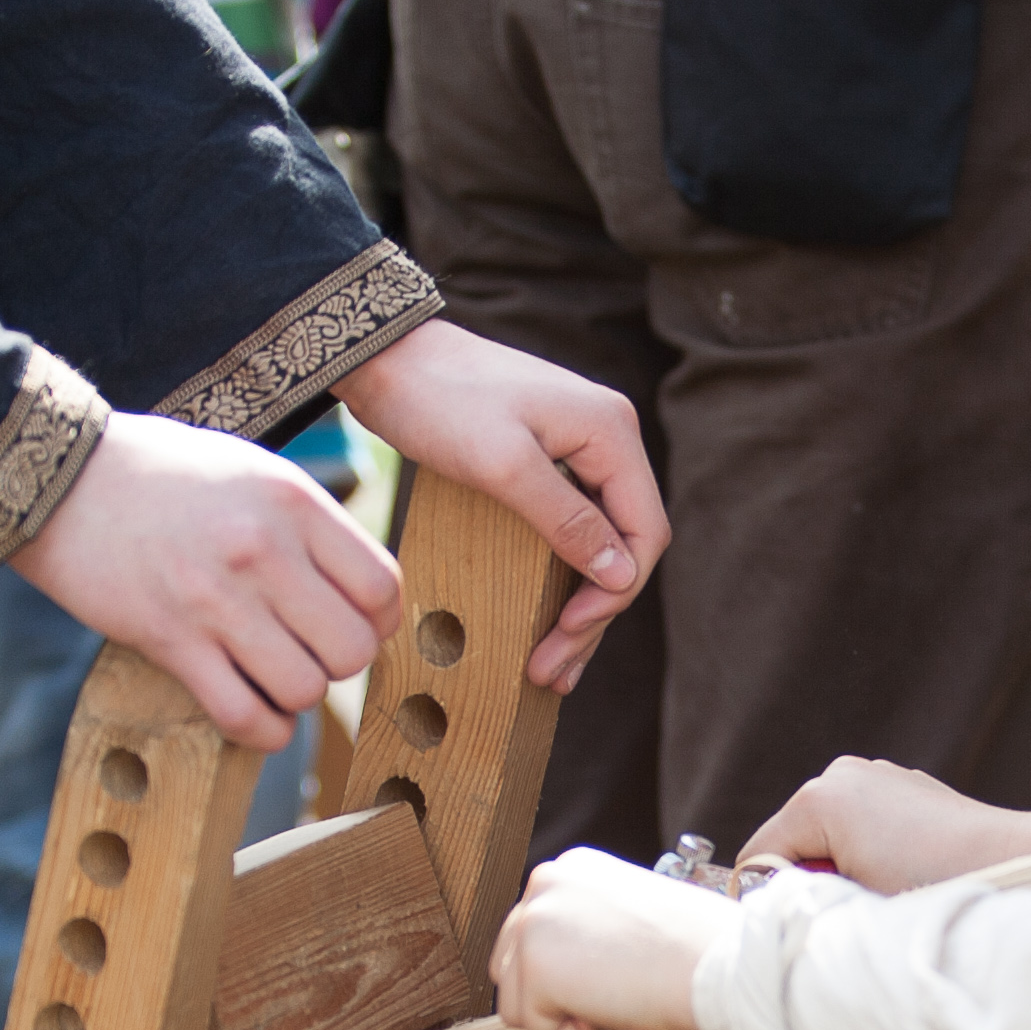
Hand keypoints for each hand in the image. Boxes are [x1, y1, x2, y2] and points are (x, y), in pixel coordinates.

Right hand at [16, 410, 398, 746]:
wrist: (60, 478)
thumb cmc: (162, 474)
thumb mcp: (253, 471)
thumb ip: (310, 524)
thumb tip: (363, 591)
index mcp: (293, 501)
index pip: (381, 588)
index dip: (379, 621)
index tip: (355, 623)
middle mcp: (262, 550)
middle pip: (352, 649)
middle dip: (338, 663)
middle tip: (310, 651)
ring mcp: (214, 599)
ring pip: (303, 689)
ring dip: (294, 695)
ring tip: (271, 674)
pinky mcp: (169, 640)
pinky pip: (242, 715)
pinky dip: (259, 730)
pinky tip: (252, 714)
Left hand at [336, 319, 665, 690]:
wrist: (386, 360)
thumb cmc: (440, 401)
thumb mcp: (504, 465)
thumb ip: (567, 519)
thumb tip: (620, 574)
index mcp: (611, 433)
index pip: (644, 531)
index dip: (614, 593)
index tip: (566, 633)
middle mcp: (607, 440)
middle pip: (623, 545)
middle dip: (592, 612)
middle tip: (550, 670)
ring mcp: (578, 451)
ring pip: (598, 544)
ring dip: (577, 605)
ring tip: (547, 665)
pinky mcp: (546, 463)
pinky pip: (570, 530)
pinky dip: (558, 577)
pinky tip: (543, 618)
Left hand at [492, 848, 734, 1029]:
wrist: (724, 963)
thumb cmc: (696, 950)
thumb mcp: (627, 920)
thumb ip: (583, 932)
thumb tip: (558, 972)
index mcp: (568, 868)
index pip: (532, 940)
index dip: (578, 972)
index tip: (629, 963)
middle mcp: (543, 883)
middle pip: (512, 970)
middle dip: (558, 996)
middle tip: (623, 983)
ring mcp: (533, 922)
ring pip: (516, 1006)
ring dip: (565, 1017)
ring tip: (619, 992)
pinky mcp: (534, 966)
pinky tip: (617, 1006)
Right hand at [741, 759, 1030, 893]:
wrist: (1015, 862)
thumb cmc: (937, 887)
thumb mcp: (856, 903)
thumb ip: (803, 900)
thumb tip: (773, 907)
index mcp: (819, 800)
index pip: (758, 857)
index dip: (767, 902)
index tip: (796, 930)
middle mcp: (839, 775)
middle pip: (789, 842)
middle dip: (809, 882)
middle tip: (848, 914)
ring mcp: (872, 775)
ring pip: (823, 835)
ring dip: (838, 869)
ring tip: (879, 896)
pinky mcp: (899, 785)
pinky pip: (857, 824)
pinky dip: (863, 852)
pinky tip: (898, 875)